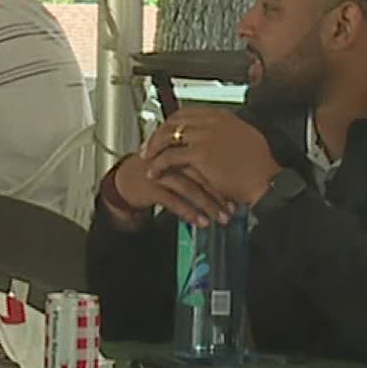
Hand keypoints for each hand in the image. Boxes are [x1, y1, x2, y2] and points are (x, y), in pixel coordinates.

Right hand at [108, 152, 234, 228]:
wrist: (127, 179)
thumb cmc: (157, 170)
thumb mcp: (180, 161)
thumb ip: (200, 162)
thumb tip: (229, 176)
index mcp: (182, 146)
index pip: (208, 158)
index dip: (225, 175)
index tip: (239, 190)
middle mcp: (172, 157)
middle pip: (202, 173)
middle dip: (220, 193)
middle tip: (233, 207)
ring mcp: (161, 171)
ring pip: (189, 188)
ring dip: (207, 205)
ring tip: (220, 218)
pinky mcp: (152, 187)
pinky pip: (174, 201)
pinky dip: (189, 212)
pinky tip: (200, 221)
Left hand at [141, 109, 282, 207]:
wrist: (265, 180)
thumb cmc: (258, 166)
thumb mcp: (245, 138)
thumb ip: (226, 132)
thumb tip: (215, 135)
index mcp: (223, 115)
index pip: (188, 112)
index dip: (173, 123)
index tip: (165, 132)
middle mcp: (212, 121)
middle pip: (175, 120)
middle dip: (159, 132)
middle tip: (151, 145)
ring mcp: (205, 135)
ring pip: (169, 135)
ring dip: (155, 147)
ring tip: (148, 158)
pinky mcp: (199, 153)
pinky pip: (170, 156)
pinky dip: (158, 164)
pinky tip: (155, 171)